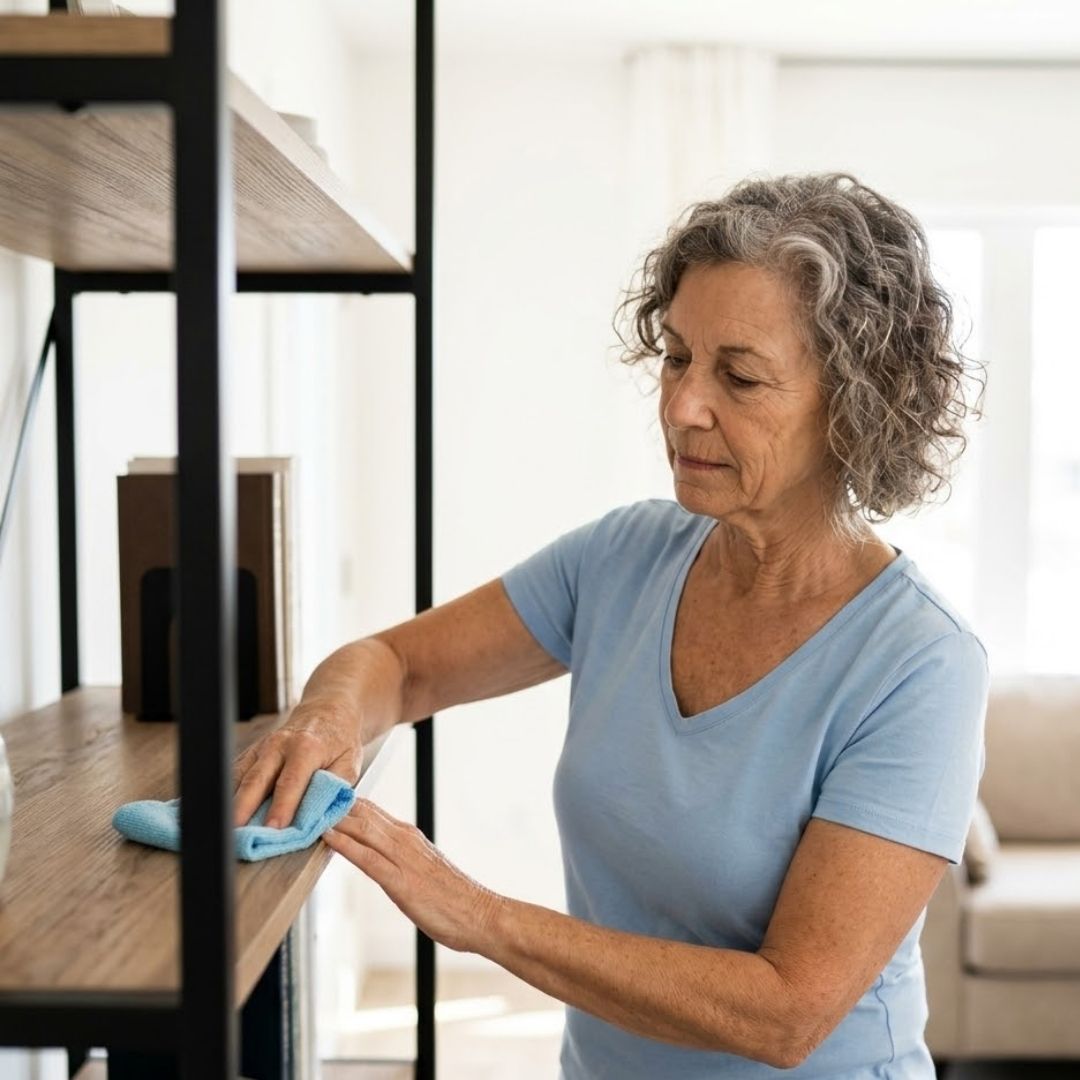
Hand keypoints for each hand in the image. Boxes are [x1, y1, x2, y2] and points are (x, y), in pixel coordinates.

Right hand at [232, 696, 363, 827]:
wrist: (328, 711)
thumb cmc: (340, 740)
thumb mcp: (350, 764)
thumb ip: (335, 790)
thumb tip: (321, 818)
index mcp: (306, 748)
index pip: (290, 782)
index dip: (281, 807)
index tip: (273, 829)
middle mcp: (279, 745)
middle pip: (256, 779)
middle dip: (244, 807)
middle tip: (237, 833)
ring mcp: (261, 748)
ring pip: (240, 777)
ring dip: (232, 803)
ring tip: (227, 828)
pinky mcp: (251, 753)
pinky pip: (235, 774)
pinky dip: (228, 794)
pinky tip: (225, 812)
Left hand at [322, 799, 505, 953]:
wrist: (480, 914)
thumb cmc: (451, 898)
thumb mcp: (420, 869)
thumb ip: (397, 857)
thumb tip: (374, 853)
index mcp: (407, 836)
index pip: (369, 810)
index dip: (341, 803)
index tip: (317, 797)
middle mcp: (404, 839)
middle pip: (361, 813)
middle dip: (332, 804)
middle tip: (302, 795)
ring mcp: (403, 858)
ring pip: (362, 829)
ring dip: (333, 818)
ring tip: (306, 809)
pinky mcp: (401, 881)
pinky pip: (367, 858)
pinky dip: (345, 845)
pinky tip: (327, 838)